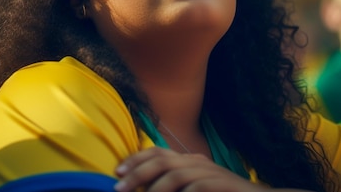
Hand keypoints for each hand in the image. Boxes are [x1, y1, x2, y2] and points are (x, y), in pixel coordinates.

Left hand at [113, 147, 313, 191]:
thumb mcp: (196, 188)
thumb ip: (177, 184)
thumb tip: (146, 187)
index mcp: (190, 161)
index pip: (159, 152)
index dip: (137, 158)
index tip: (117, 170)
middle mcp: (199, 163)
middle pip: (163, 159)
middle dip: (138, 171)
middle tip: (118, 187)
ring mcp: (211, 173)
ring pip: (177, 173)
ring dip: (154, 187)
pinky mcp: (222, 186)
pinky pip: (197, 188)